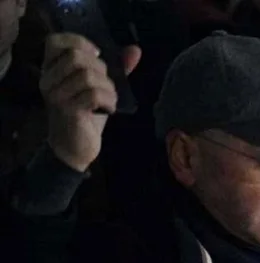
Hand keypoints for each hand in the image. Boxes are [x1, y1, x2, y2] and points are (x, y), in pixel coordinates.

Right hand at [41, 34, 140, 172]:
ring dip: (108, 88)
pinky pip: (95, 94)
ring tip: (108, 100)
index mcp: (50, 69)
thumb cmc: (86, 115)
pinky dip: (109, 100)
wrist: (74, 148)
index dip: (80, 42)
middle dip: (101, 70)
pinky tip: (109, 109)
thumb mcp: (99, 87)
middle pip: (77, 57)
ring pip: (88, 76)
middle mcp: (47, 79)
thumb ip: (117, 68)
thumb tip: (136, 50)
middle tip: (106, 87)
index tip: (97, 56)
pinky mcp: (68, 110)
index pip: (56, 41)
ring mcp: (56, 95)